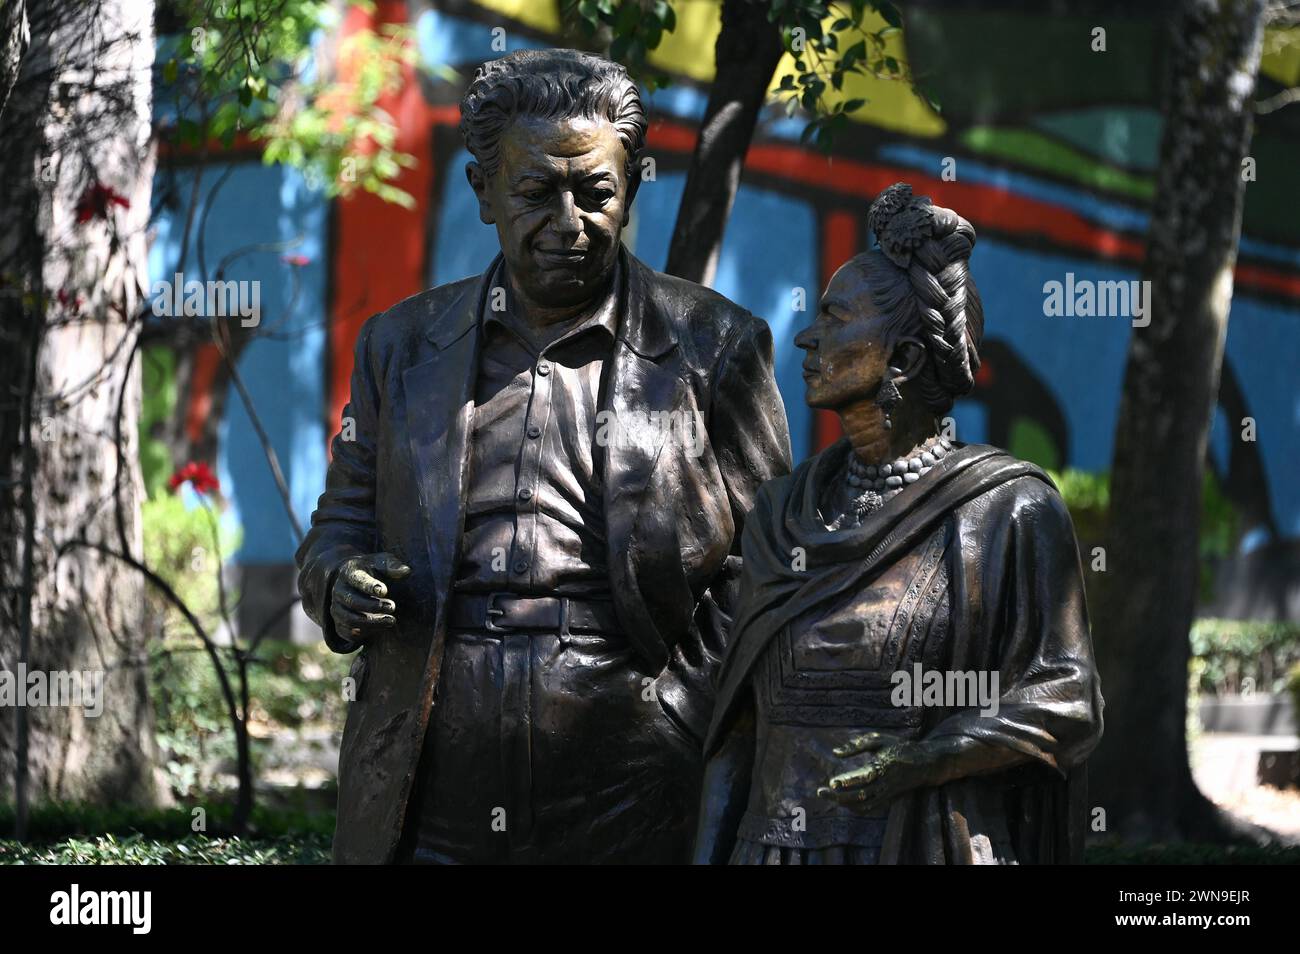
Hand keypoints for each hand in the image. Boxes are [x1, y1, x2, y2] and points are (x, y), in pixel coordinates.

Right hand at [330, 552, 410, 643]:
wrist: (352, 583)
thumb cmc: (371, 571)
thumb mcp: (380, 562)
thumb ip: (392, 566)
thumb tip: (406, 571)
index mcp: (349, 573)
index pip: (357, 580)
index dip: (369, 586)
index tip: (384, 591)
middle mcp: (339, 591)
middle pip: (352, 601)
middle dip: (373, 606)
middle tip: (392, 606)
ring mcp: (337, 608)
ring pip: (350, 619)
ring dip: (372, 622)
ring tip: (391, 620)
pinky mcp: (339, 624)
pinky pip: (348, 633)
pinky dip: (364, 633)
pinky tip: (381, 628)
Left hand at [816, 731, 937, 813]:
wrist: (925, 764)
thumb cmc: (899, 747)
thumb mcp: (879, 739)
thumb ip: (857, 745)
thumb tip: (835, 753)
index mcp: (883, 767)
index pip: (863, 778)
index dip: (847, 782)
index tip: (831, 782)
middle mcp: (885, 784)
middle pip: (860, 796)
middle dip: (839, 797)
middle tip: (821, 792)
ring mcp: (887, 794)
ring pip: (864, 805)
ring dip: (844, 803)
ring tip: (828, 796)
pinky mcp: (888, 799)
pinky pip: (869, 808)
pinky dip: (854, 807)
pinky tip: (842, 800)